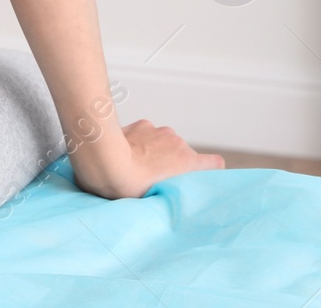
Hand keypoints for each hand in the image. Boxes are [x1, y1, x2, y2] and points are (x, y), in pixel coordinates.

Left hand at [73, 119, 224, 198]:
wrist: (106, 163)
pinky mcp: (144, 124)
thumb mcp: (159, 197)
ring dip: (158, 151)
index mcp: (188, 162)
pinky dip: (143, 140)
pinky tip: (129, 150)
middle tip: (156, 177)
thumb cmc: (131, 186)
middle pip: (184, 155)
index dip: (207, 170)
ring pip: (166, 143)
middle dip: (174, 163)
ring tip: (138, 164)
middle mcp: (179, 143)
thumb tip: (171, 193)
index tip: (196, 177)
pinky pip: (149, 133)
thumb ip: (173, 191)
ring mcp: (161, 131)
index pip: (215, 163)